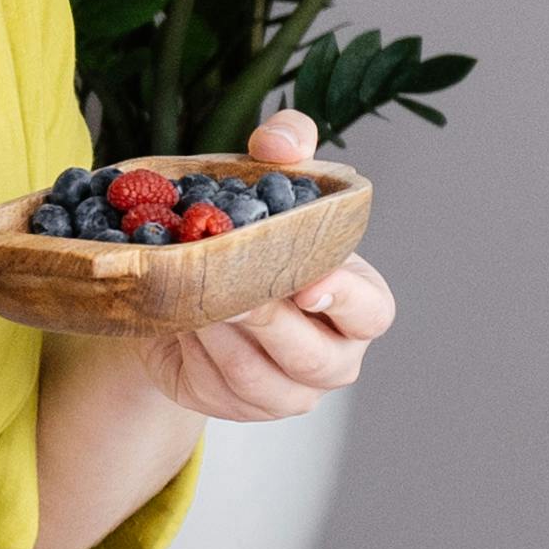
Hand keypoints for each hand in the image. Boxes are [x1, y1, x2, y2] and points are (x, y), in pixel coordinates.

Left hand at [126, 109, 394, 422]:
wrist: (189, 291)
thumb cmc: (252, 236)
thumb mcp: (269, 185)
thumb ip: (286, 150)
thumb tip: (280, 141)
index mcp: (359, 303)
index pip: (372, 311)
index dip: (344, 300)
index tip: (307, 285)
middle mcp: (334, 355)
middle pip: (312, 355)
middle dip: (266, 321)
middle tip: (226, 288)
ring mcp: (290, 391)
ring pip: (259, 378)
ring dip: (221, 338)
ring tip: (190, 299)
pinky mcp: (241, 407)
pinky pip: (218, 389)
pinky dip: (194, 355)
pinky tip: (177, 322)